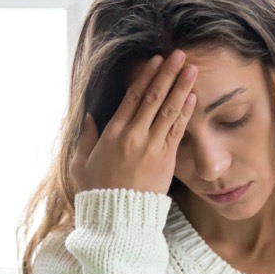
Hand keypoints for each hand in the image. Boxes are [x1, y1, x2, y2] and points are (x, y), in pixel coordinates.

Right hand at [71, 49, 197, 194]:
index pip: (131, 97)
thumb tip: (89, 117)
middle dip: (167, 73)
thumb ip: (86, 138)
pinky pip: (178, 130)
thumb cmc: (98, 191)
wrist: (118, 218)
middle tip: (179, 54)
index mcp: (112, 133)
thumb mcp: (81, 163)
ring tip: (191, 69)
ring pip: (168, 110)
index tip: (155, 60)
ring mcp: (151, 146)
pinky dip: (185, 112)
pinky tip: (192, 96)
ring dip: (181, 87)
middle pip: (153, 97)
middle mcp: (133, 136)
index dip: (145, 76)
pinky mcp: (166, 159)